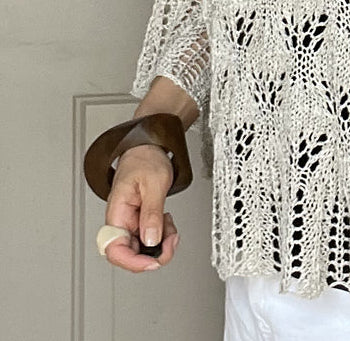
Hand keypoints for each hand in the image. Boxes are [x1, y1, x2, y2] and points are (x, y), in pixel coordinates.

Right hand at [102, 144, 180, 271]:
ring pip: (143, 247)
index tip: (153, 262)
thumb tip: (151, 241)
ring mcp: (130, 222)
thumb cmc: (145, 160)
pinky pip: (149, 236)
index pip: (115, 250)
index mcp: (116, 213)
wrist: (148, 147)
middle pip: (130, 254)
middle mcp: (120, 221)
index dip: (133, 262)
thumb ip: (152, 214)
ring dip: (161, 243)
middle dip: (154, 253)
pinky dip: (162, 234)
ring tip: (171, 227)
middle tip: (172, 242)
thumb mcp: (154, 184)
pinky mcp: (139, 220)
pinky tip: (167, 222)